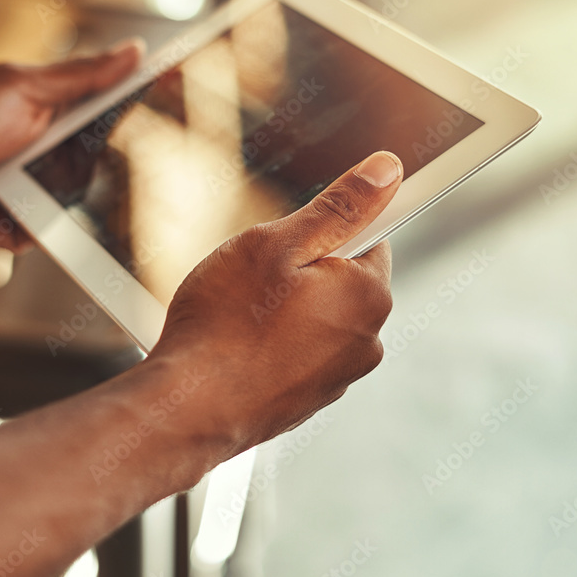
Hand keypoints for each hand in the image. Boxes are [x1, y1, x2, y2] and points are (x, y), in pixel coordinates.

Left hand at [0, 42, 142, 250]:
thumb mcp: (22, 87)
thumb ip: (81, 74)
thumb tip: (134, 50)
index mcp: (56, 107)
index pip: (113, 101)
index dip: (145, 93)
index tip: (178, 81)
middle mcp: (54, 148)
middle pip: (108, 151)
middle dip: (116, 149)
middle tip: (113, 141)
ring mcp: (42, 189)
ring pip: (89, 192)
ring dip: (76, 186)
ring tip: (38, 176)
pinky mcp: (29, 228)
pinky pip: (62, 231)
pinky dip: (57, 225)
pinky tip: (41, 210)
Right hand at [150, 150, 402, 454]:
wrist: (189, 407)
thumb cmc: (225, 321)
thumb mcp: (277, 243)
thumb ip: (339, 207)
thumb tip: (387, 170)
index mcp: (368, 294)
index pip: (372, 239)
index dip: (331, 228)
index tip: (295, 233)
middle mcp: (367, 340)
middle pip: (343, 280)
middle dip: (304, 269)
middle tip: (255, 272)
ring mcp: (338, 376)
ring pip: (319, 318)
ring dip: (288, 308)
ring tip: (239, 311)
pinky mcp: (309, 399)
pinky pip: (300, 352)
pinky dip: (276, 343)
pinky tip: (238, 343)